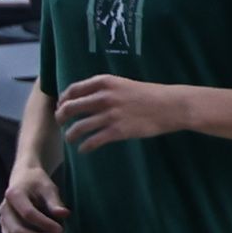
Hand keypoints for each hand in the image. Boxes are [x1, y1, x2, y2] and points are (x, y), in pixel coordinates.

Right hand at [0, 148, 68, 232]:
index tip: (60, 230)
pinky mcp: (5, 232)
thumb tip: (64, 214)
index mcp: (14, 195)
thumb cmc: (37, 183)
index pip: (28, 214)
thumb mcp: (48, 187)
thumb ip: (55, 201)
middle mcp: (4, 210)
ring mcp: (3, 223)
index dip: (45, 225)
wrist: (23, 180)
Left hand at [53, 74, 199, 151]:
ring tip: (69, 139)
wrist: (170, 106)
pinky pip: (93, 141)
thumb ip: (105, 89)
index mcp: (104, 82)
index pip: (73, 90)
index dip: (63, 99)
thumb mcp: (124, 84)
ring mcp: (110, 115)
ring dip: (70, 134)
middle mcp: (103, 97)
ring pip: (78, 127)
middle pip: (70, 107)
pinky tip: (83, 150)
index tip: (61, 106)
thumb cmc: (149, 94)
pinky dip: (85, 147)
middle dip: (61, 117)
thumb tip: (87, 99)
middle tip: (60, 122)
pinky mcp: (117, 131)